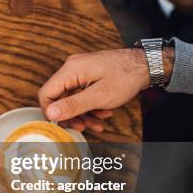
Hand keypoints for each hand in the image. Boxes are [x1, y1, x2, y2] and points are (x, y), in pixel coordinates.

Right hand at [38, 48, 173, 131]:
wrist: (146, 65)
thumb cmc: (126, 77)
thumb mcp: (99, 96)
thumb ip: (73, 105)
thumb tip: (49, 114)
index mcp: (71, 70)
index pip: (46, 93)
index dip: (51, 112)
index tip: (64, 124)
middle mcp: (71, 68)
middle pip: (59, 97)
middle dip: (71, 115)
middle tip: (83, 127)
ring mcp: (79, 71)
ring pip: (71, 97)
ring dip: (83, 113)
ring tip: (98, 122)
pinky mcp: (87, 75)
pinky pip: (81, 93)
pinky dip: (89, 106)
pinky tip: (103, 112)